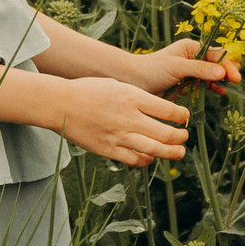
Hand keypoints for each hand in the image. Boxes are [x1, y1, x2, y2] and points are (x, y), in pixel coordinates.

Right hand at [54, 78, 191, 166]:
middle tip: (184, 137)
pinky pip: (134, 160)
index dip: (181, 116)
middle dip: (180, 137)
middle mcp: (128, 117)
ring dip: (171, 153)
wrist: (61, 104)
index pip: (168, 110)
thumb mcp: (116, 85)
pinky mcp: (108, 150)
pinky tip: (150, 157)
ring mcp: (119, 136)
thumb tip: (158, 108)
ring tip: (179, 152)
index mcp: (132, 97)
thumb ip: (137, 97)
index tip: (183, 117)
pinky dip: (147, 160)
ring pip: (154, 150)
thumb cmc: (89, 91)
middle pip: (165, 133)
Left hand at [124, 37, 242, 99]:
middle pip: (217, 63)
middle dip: (228, 70)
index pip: (216, 54)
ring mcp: (191, 71)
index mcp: (192, 48)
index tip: (235, 77)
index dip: (227, 64)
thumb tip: (222, 73)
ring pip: (213, 75)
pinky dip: (213, 88)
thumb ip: (199, 69)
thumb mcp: (177, 67)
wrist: (134, 82)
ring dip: (222, 80)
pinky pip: (205, 85)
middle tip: (236, 81)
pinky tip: (220, 92)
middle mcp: (194, 57)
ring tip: (230, 87)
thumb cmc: (152, 69)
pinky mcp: (188, 84)